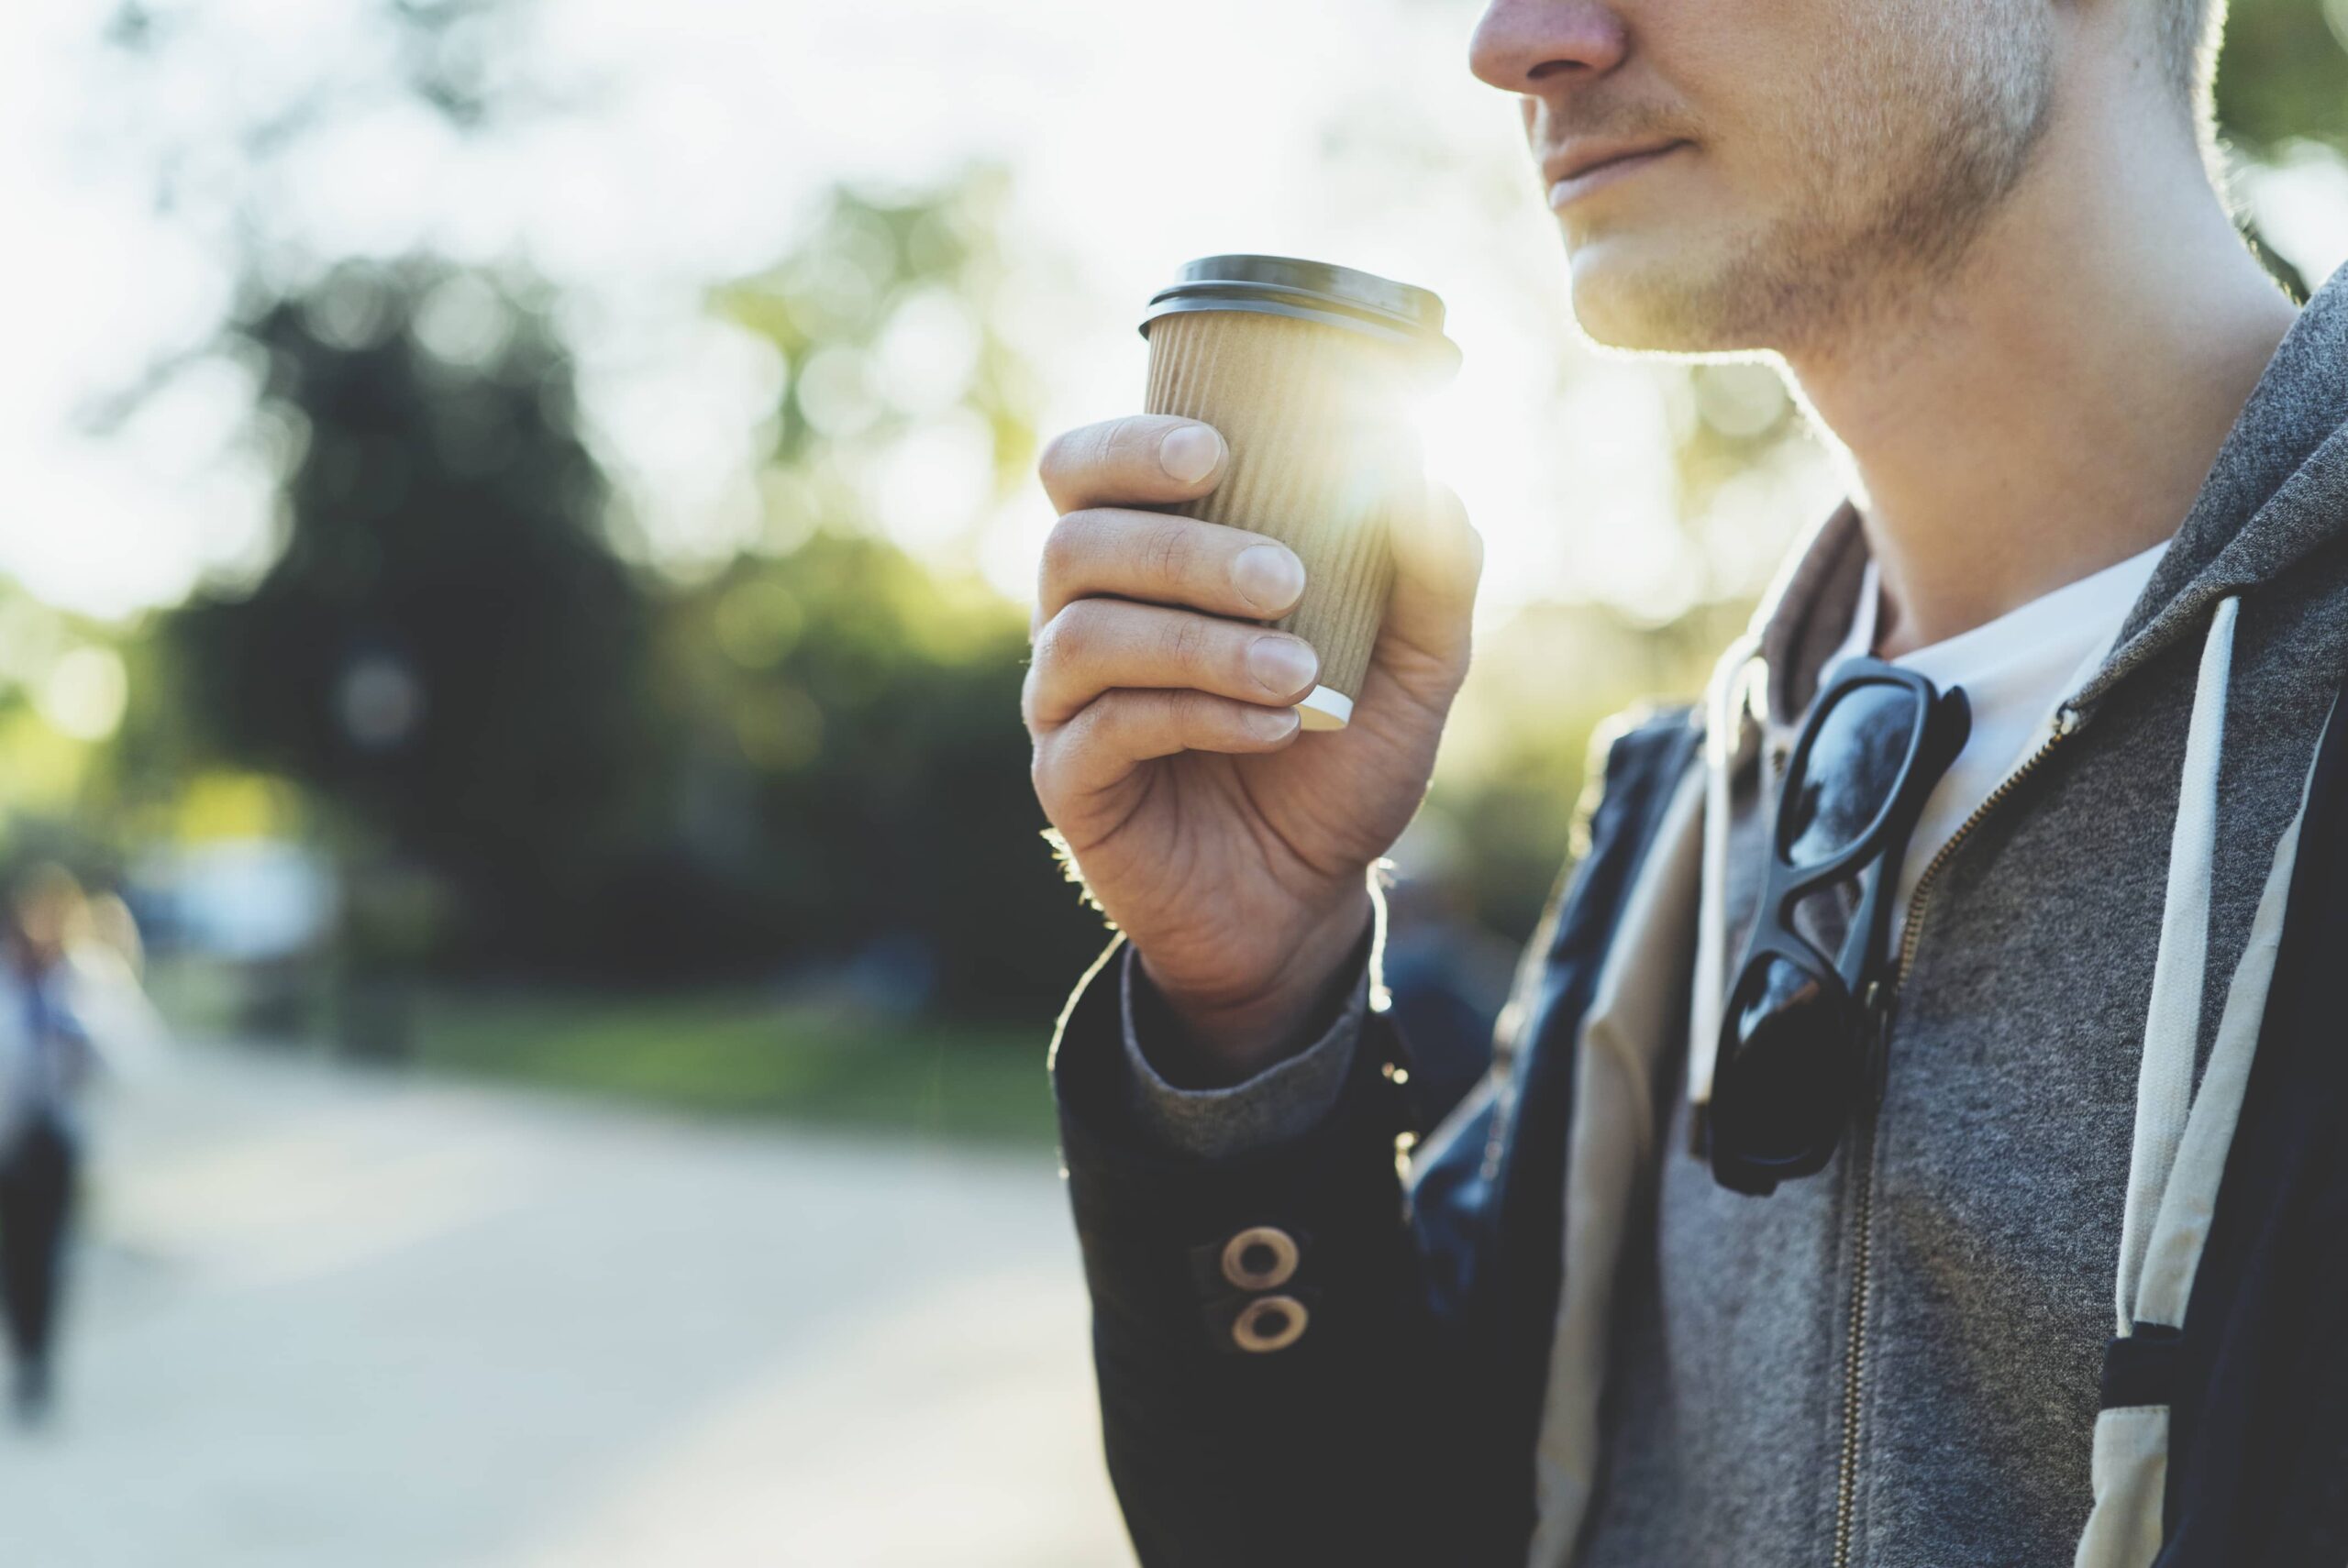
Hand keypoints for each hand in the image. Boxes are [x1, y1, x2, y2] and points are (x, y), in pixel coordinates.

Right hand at [1024, 414, 1483, 1079]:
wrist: (1308, 901)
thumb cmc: (1337, 766)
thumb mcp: (1412, 675)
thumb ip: (1430, 581)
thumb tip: (1429, 480)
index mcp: (1146, 565)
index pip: (1086, 472)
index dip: (1129, 447)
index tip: (1216, 452)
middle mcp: (1085, 620)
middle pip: (1077, 542)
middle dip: (1182, 551)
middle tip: (1286, 579)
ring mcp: (1066, 703)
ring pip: (1086, 633)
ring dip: (1198, 642)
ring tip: (1299, 674)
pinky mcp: (1069, 781)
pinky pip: (1105, 727)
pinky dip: (1194, 714)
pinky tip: (1271, 727)